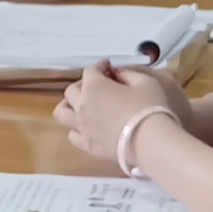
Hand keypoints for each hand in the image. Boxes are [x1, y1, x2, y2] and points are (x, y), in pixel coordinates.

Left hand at [56, 62, 185, 168]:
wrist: (150, 142)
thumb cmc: (149, 107)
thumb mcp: (145, 81)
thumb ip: (128, 73)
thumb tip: (117, 72)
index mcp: (94, 86)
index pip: (90, 70)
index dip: (99, 66)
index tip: (108, 67)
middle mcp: (82, 105)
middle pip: (71, 90)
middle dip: (83, 84)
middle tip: (96, 86)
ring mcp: (81, 126)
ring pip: (62, 113)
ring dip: (68, 106)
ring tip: (79, 106)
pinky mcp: (87, 145)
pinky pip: (72, 135)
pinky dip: (76, 128)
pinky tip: (86, 127)